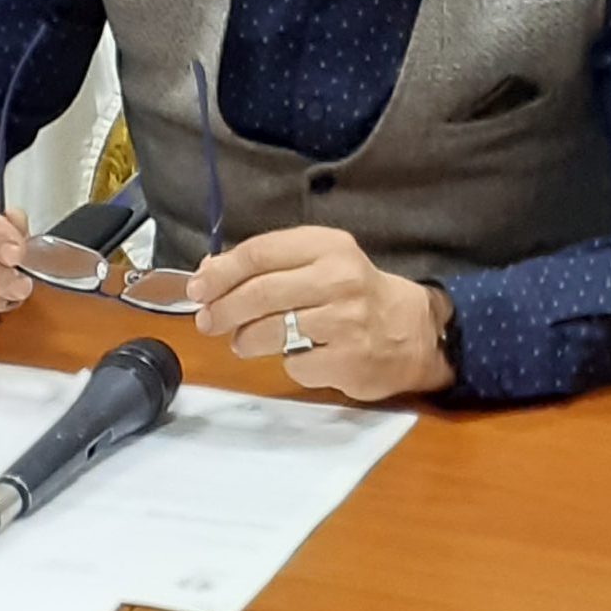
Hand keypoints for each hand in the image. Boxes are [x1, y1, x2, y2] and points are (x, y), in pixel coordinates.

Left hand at [188, 225, 453, 401]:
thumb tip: (207, 273)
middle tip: (207, 321)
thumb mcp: (320, 263)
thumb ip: (269, 265)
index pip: (260, 253)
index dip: (221, 272)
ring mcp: (346, 321)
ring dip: (245, 340)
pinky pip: (295, 364)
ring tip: (244, 342)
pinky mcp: (348, 359)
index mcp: (328, 246)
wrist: (412, 331)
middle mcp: (339, 278)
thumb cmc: (355, 294)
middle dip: (224, 309)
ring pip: (270, 331)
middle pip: (260, 293)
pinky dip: (288, 363)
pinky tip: (300, 356)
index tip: (198, 288)